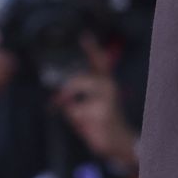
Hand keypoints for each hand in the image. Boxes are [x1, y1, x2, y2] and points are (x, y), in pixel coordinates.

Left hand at [53, 36, 136, 171]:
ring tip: (76, 115)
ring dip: (69, 104)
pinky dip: (74, 118)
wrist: (118, 142)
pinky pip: (75, 110)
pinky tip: (85, 124)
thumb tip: (58, 99)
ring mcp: (106, 97)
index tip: (84, 35)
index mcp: (105, 83)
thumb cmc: (102, 123)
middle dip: (66, 90)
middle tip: (58, 102)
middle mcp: (108, 86)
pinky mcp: (101, 111)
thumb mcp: (88, 108)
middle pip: (80, 77)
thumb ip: (75, 99)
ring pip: (76, 90)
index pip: (99, 60)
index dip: (91, 47)